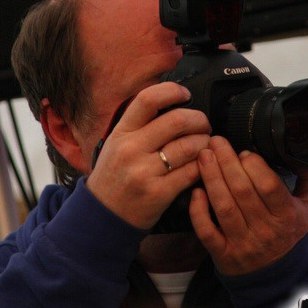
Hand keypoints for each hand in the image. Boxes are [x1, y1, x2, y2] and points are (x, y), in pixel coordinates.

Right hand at [86, 82, 210, 228]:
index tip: (185, 94)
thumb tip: (172, 103)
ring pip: (189, 146)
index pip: (148, 100)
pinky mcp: (159, 194)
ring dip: (205, 142)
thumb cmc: (114, 176)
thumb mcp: (116, 143)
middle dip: (199, 119)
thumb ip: (139, 124)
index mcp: (121, 132)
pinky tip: (202, 165)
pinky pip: (192, 172)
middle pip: (177, 120)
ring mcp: (145, 172)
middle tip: (204, 124)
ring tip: (205, 144)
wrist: (102, 216)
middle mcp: (131, 149)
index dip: (172, 91)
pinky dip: (203, 166)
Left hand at [189, 136, 307, 274]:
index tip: (243, 151)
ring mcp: (243, 244)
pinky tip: (195, 191)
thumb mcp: (305, 208)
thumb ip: (307, 179)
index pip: (270, 186)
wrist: (280, 279)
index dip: (254, 165)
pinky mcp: (223, 254)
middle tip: (215, 142)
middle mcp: (265, 231)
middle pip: (242, 192)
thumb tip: (303, 149)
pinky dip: (198, 211)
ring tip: (203, 156)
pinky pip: (207, 232)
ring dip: (211, 178)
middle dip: (226, 162)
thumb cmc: (288, 233)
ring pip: (223, 207)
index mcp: (287, 216)